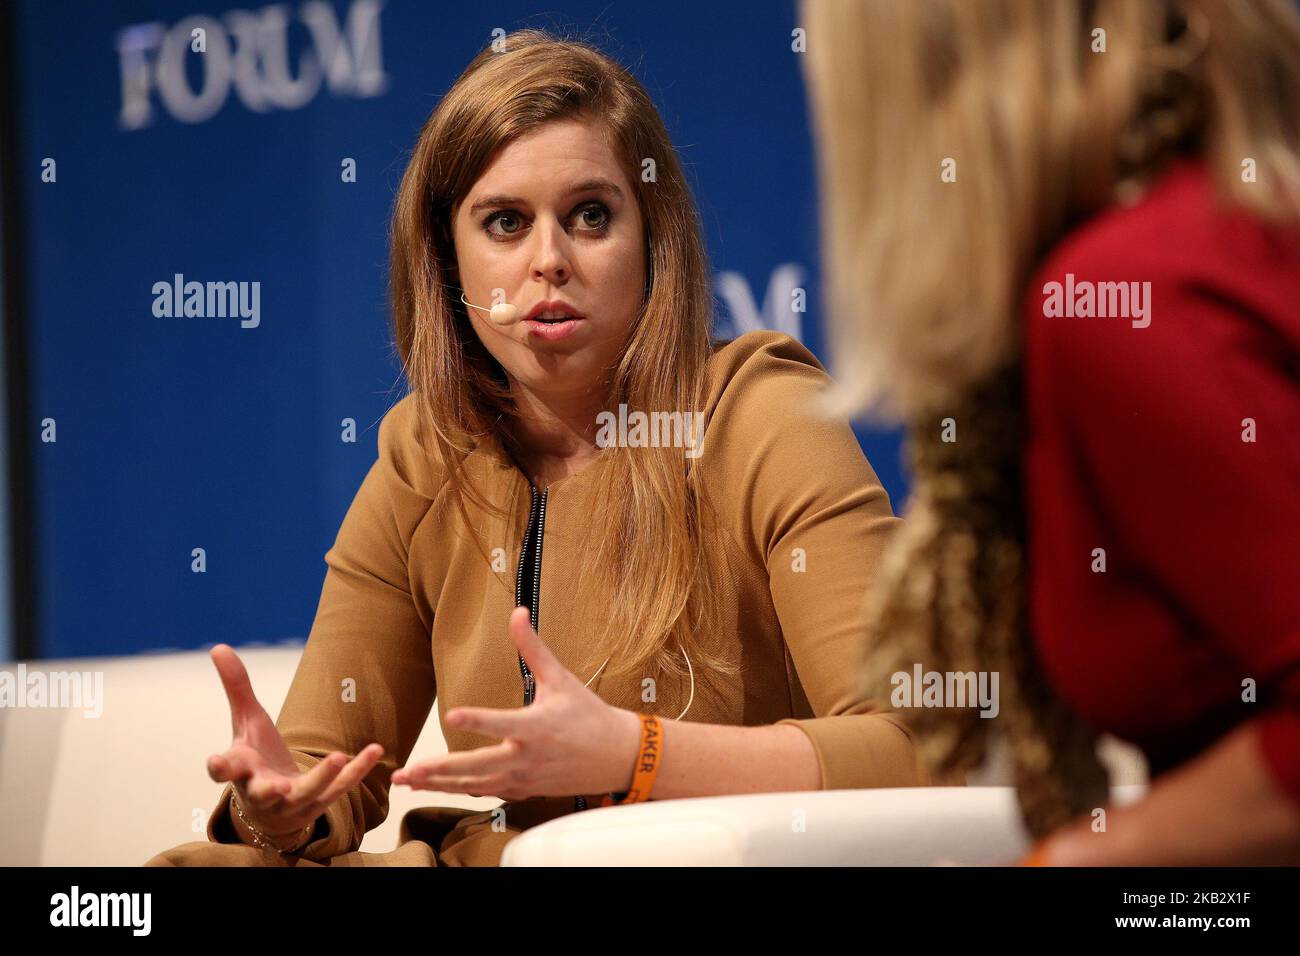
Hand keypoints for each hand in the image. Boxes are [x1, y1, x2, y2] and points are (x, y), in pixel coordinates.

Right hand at [205, 643, 384, 844]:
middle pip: (262, 793)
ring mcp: (292, 802)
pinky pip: (340, 788)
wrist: (272, 806)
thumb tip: (218, 645)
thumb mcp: (246, 722)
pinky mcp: (319, 802)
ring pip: (306, 793)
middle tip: (281, 786)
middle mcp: (262, 791)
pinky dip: (358, 770)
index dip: (219, 768)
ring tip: (337, 758)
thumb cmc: (255, 759)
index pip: (224, 772)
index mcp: (240, 771)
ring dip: (321, 777)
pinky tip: (375, 749)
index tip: (217, 762)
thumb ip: (237, 687)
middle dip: (270, 790)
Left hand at [391, 606, 640, 799]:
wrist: (618, 757)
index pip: (502, 723)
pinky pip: (487, 792)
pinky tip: (437, 786)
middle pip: (477, 767)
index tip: (451, 713)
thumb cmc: (588, 714)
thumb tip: (517, 612)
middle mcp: (527, 758)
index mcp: (537, 727)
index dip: (477, 718)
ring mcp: (524, 779)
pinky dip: (460, 790)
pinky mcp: (524, 790)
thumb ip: (533, 648)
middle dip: (439, 770)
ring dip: (440, 784)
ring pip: (475, 785)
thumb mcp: (561, 678)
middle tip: (408, 772)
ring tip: (407, 782)